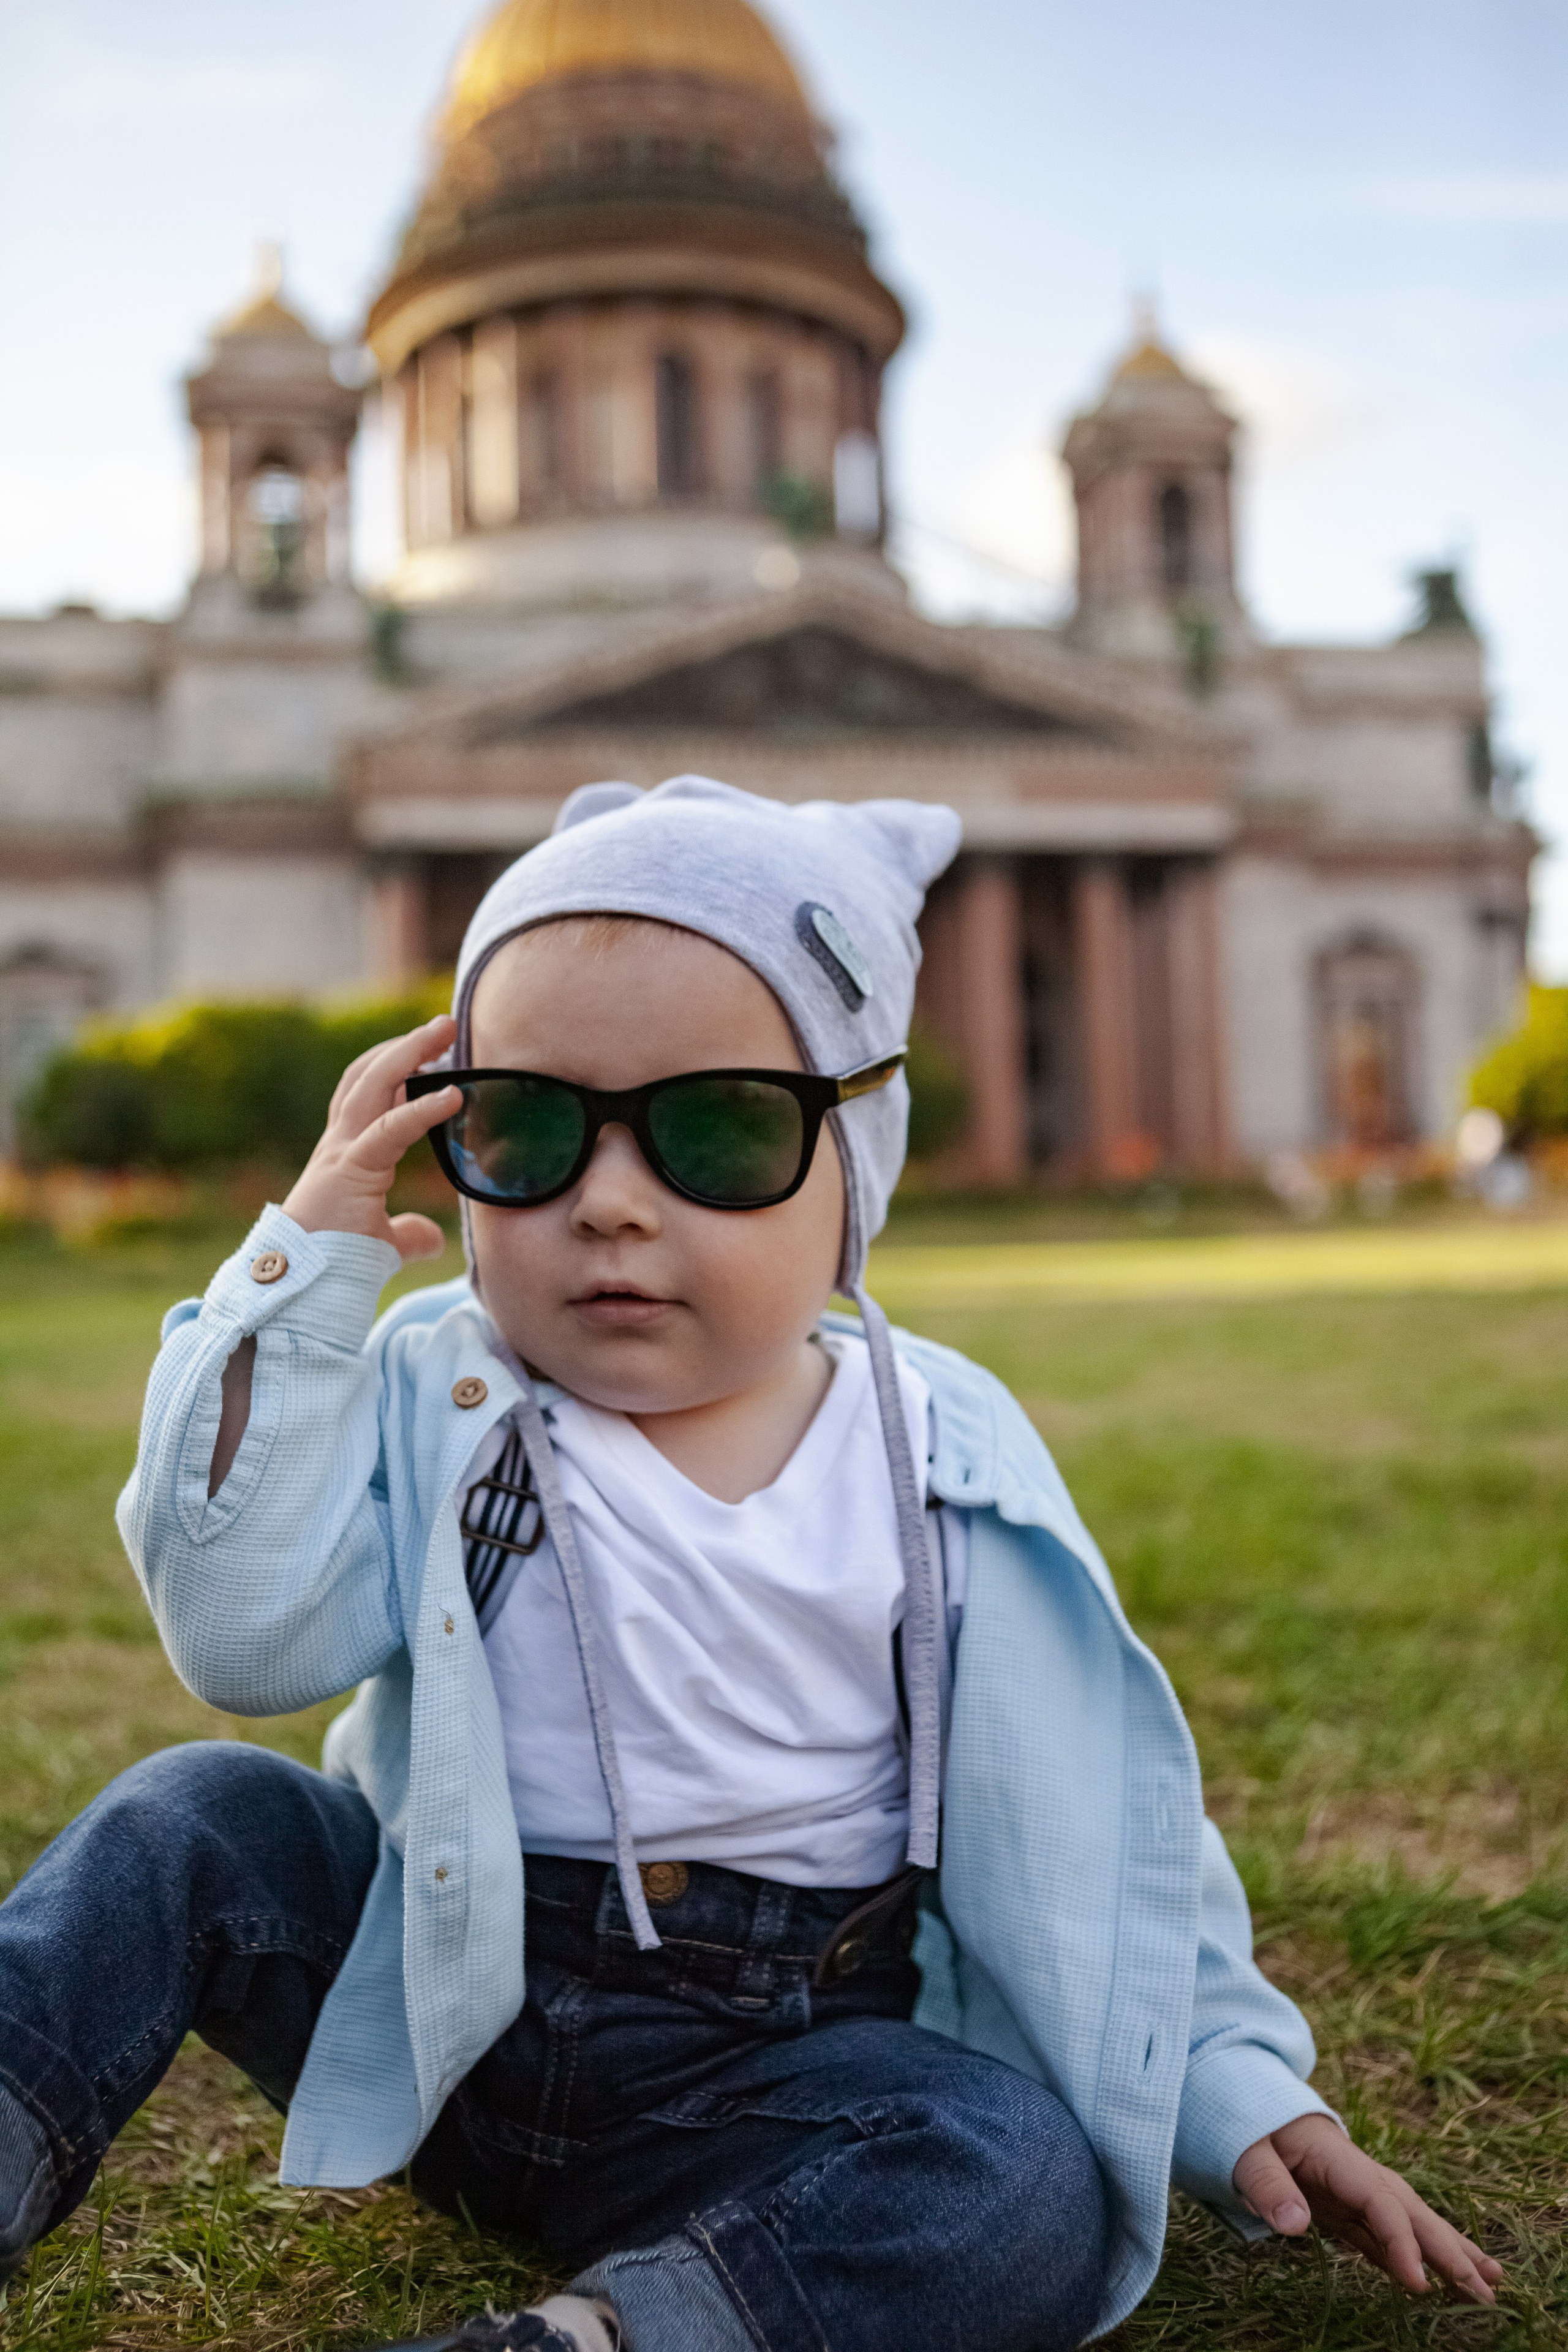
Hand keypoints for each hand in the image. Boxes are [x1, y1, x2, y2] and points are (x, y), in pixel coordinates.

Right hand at [282, 1015, 458, 1263]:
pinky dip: (422, 1108)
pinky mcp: (351, 1169)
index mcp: (346, 1155)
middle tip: (445, 1025)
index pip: (367, 1094)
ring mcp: (341, 1152)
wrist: (300, 1290)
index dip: (396, 1068)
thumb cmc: (334, 1265)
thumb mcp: (382, 1243)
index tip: (431, 1052)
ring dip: (410, 1052)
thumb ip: (407, 1234)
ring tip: (445, 1031)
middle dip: (406, 1045)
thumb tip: (434, 1238)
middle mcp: (340, 1144)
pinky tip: (453, 1094)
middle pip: (369, 1076)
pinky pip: (390, 1129)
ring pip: (373, 1084)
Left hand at [1234, 2112, 1501, 2303]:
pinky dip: (1417, 2256)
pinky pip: (1390, 2236)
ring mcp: (1358, 2192)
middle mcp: (1359, 2175)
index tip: (1419, 2283)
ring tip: (1491, 2280)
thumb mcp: (1244, 2148)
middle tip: (1486, 2289)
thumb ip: (1266, 2184)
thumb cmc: (1245, 2123)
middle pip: (1411, 2212)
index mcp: (1338, 2158)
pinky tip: (1440, 2281)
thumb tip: (1295, 2224)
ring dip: (1450, 2251)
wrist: (1251, 2104)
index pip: (1380, 2202)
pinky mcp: (1350, 2208)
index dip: (1402, 2241)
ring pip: (1412, 2223)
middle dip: (1450, 2250)